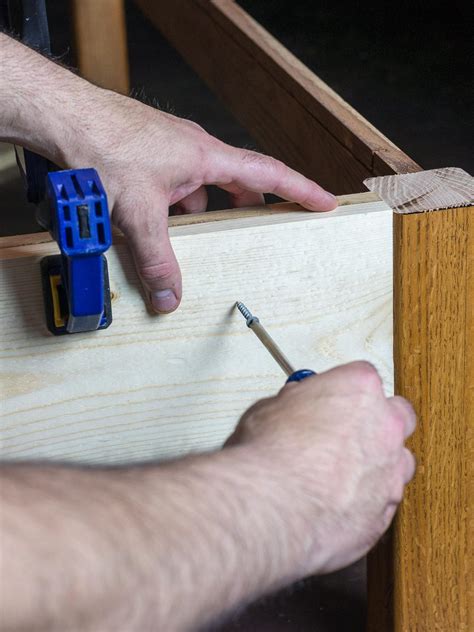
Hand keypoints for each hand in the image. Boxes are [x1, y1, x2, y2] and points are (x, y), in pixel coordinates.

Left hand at [62, 91, 336, 312]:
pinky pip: (172, 188)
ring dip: (199, 214)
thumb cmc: (106, 145)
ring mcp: (171, 153)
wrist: (65, 117)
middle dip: (249, 208)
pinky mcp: (149, 159)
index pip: (269, 173)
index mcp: (208, 157)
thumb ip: (156, 260)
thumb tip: (169, 297)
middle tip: (263, 229)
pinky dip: (171, 209)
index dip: (301, 189)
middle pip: (236, 183)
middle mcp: (194, 151)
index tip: (324, 202)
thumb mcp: (138, 213)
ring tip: (195, 242)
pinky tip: (154, 227)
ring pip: (198, 190)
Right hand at [226, 361, 415, 574]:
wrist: (273, 506)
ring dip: (375, 467)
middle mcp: (385, 428)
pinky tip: (334, 505)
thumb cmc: (270, 454)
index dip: (345, 392)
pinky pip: (380, 505)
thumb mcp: (270, 408)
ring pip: (397, 464)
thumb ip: (294, 405)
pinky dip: (362, 504)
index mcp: (360, 390)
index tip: (330, 401)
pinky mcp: (383, 514)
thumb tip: (291, 411)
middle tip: (345, 434)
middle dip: (376, 424)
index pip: (364, 378)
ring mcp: (390, 473)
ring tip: (339, 475)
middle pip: (397, 417)